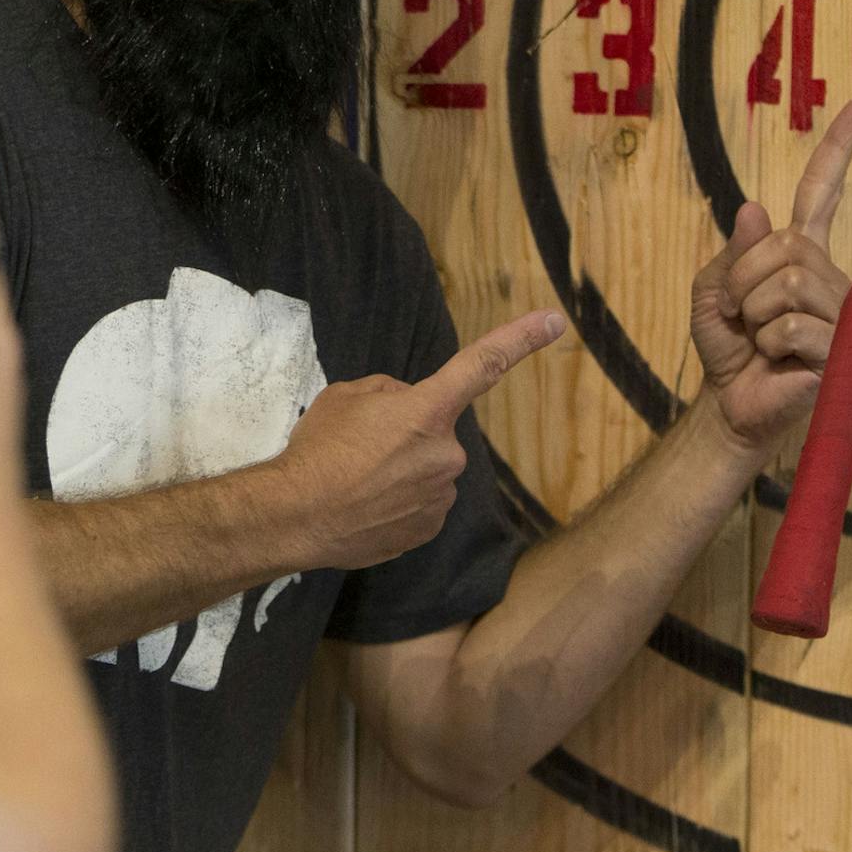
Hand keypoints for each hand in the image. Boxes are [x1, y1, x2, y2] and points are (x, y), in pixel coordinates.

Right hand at [272, 310, 563, 568]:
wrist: (296, 516)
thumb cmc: (319, 450)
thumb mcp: (346, 397)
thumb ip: (389, 394)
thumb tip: (404, 406)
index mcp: (428, 411)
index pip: (482, 365)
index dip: (521, 339)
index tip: (555, 321)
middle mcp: (446, 453)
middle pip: (434, 432)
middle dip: (407, 434)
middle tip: (362, 448)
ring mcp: (440, 496)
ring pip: (427, 470)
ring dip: (401, 471)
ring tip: (357, 480)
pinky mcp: (428, 530)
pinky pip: (420, 505)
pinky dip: (397, 503)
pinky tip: (365, 505)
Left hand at [690, 98, 851, 457]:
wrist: (729, 403)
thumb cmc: (728, 346)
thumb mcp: (713, 290)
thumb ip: (734, 252)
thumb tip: (754, 210)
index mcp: (803, 253)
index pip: (822, 193)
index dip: (837, 149)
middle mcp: (832, 275)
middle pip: (787, 243)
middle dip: (744, 278)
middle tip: (739, 313)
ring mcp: (844, 313)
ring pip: (790, 282)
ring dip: (754, 312)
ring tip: (759, 337)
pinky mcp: (844, 350)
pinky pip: (794, 326)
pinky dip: (769, 342)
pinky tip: (777, 359)